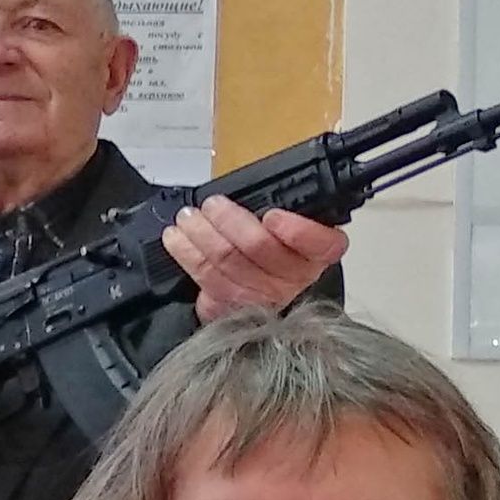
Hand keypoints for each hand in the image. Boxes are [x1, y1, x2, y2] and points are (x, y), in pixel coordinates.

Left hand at [160, 196, 345, 322]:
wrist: (257, 284)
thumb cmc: (273, 244)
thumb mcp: (288, 218)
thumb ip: (280, 204)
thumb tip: (248, 190)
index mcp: (317, 251)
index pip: (322, 244)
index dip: (296, 231)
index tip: (272, 215)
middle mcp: (296, 278)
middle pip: (260, 248)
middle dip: (228, 220)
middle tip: (211, 204)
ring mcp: (263, 297)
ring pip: (227, 262)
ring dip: (200, 234)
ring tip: (187, 217)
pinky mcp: (232, 308)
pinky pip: (206, 279)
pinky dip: (187, 254)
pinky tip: (177, 239)